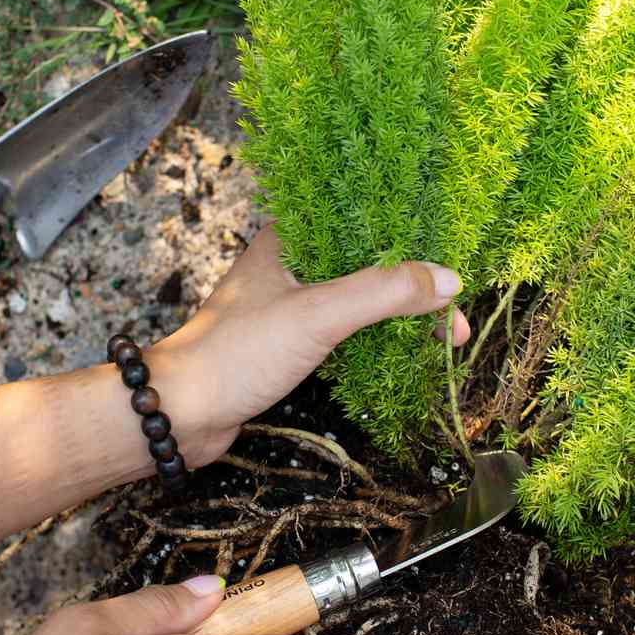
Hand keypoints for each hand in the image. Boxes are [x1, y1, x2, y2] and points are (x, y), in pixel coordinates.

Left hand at [146, 224, 469, 467]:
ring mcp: (288, 303)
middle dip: (415, 286)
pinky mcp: (288, 342)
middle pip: (369, 263)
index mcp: (290, 237)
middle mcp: (290, 263)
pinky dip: (376, 338)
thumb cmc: (237, 355)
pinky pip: (345, 330)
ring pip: (359, 299)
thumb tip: (448, 281)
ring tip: (443, 337)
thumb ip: (383, 293)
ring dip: (398, 315)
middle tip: (456, 317)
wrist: (178, 414)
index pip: (365, 221)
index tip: (453, 263)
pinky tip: (402, 353)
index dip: (413, 239)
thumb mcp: (318, 315)